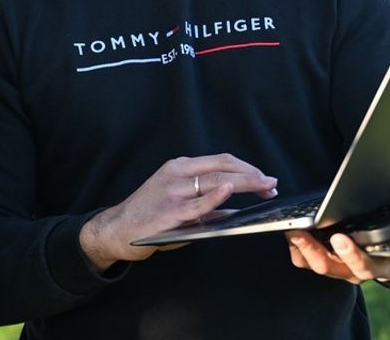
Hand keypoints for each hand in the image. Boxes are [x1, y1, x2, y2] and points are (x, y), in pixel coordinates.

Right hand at [80, 154, 277, 271]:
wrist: (119, 229)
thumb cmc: (150, 216)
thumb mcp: (177, 200)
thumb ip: (205, 203)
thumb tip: (235, 210)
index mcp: (180, 167)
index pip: (221, 160)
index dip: (247, 167)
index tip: (265, 178)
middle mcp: (177, 174)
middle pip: (223, 167)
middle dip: (252, 175)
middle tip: (271, 184)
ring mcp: (174, 192)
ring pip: (216, 181)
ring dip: (246, 184)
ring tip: (264, 189)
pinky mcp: (171, 212)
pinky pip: (198, 203)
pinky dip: (216, 196)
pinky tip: (230, 192)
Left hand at [285, 168, 389, 283]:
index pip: (372, 264)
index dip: (355, 256)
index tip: (341, 239)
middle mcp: (367, 267)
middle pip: (342, 269)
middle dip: (323, 254)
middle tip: (310, 234)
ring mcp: (346, 265)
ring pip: (321, 266)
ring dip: (305, 251)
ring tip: (293, 231)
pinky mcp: (329, 258)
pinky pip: (308, 261)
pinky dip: (298, 251)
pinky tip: (291, 233)